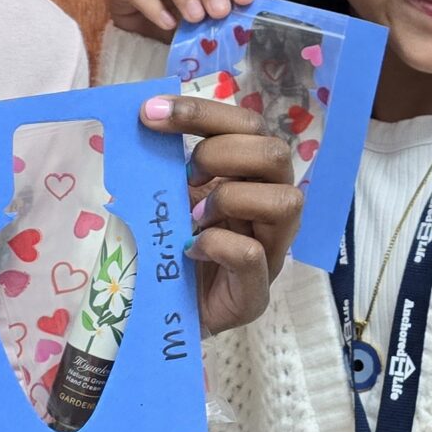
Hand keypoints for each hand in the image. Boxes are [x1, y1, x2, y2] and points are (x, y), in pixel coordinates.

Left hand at [140, 95, 303, 335]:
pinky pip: (253, 255)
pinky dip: (217, 244)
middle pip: (277, 153)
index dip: (202, 112)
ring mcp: (270, 252)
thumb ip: (167, 166)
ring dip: (230, 198)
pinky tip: (190, 250)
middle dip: (222, 153)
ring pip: (286, 201)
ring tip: (194, 216)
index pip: (248, 126)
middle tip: (184, 174)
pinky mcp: (255, 294)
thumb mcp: (165, 198)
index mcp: (251, 179)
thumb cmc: (165, 253)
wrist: (157, 319)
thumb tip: (145, 118)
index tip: (150, 113)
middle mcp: (270, 209)